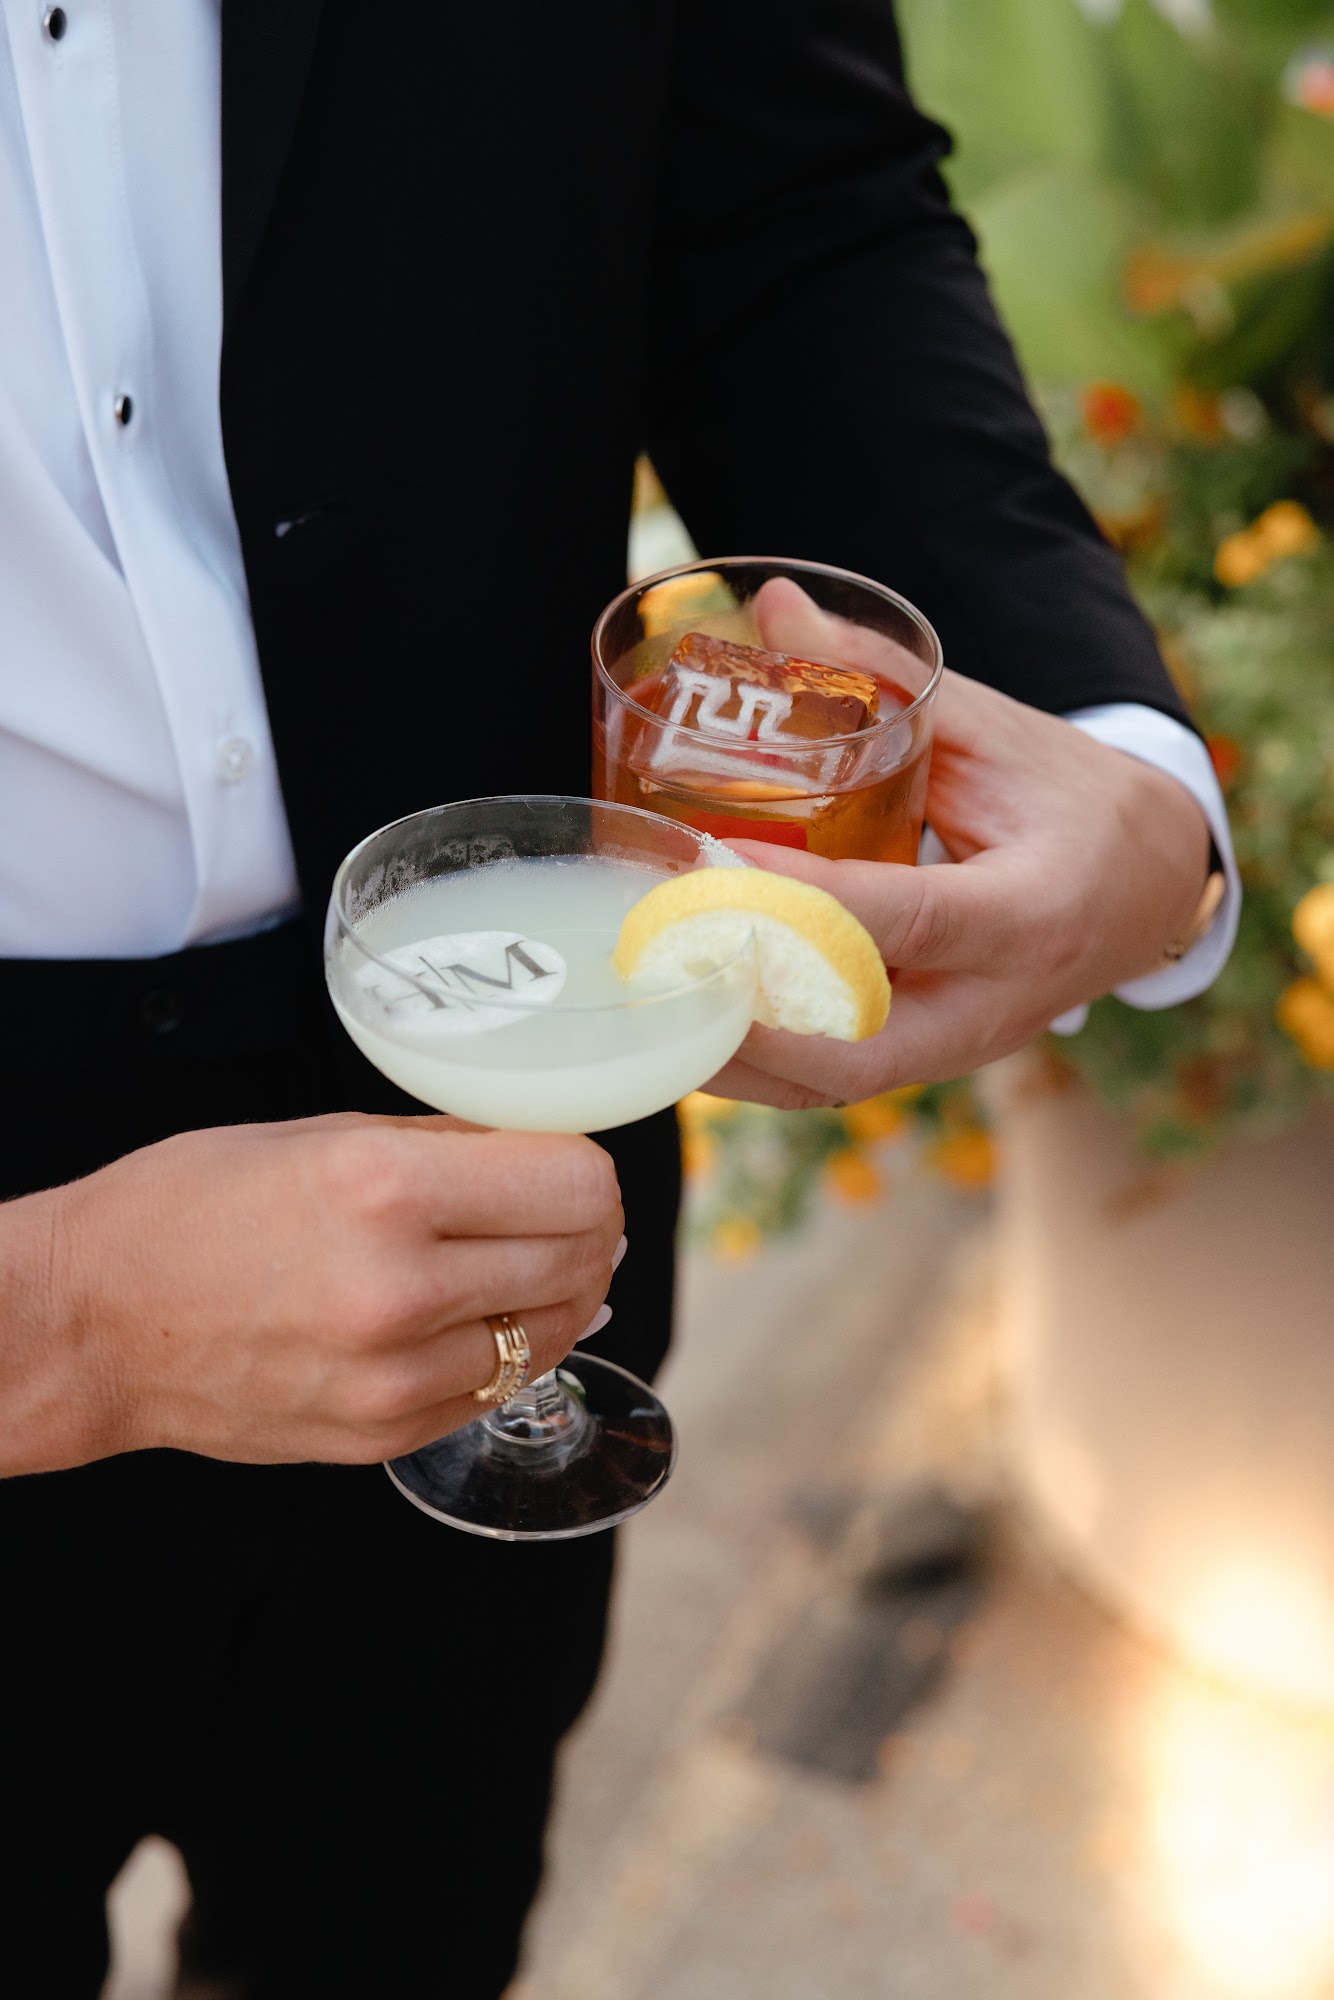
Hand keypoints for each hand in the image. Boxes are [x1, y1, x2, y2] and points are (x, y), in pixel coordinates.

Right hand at [0, 1115, 621, 1475]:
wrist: (94, 1323)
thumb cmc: (194, 1207)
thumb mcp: (324, 1134)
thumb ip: (449, 1144)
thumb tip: (552, 1149)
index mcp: (382, 1187)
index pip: (574, 1181)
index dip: (588, 1165)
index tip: (572, 1159)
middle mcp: (398, 1288)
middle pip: (581, 1255)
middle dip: (590, 1226)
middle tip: (569, 1210)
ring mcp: (392, 1376)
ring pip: (555, 1331)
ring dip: (562, 1293)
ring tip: (529, 1261)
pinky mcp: (385, 1435)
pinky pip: (500, 1388)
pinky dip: (511, 1350)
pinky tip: (484, 1318)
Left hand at [708, 648, 1210, 1107]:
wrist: (1149, 883)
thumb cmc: (1066, 797)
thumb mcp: (991, 727)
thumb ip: (881, 676)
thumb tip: (774, 606)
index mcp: (1032, 909)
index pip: (907, 918)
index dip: (804, 903)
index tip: (711, 868)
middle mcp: (1001, 999)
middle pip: (866, 1049)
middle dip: (756, 1027)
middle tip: (663, 971)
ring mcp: (968, 1044)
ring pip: (842, 1081)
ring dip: (744, 1060)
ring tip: (654, 1009)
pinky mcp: (936, 1059)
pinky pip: (840, 1078)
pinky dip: (765, 1063)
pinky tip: (695, 1028)